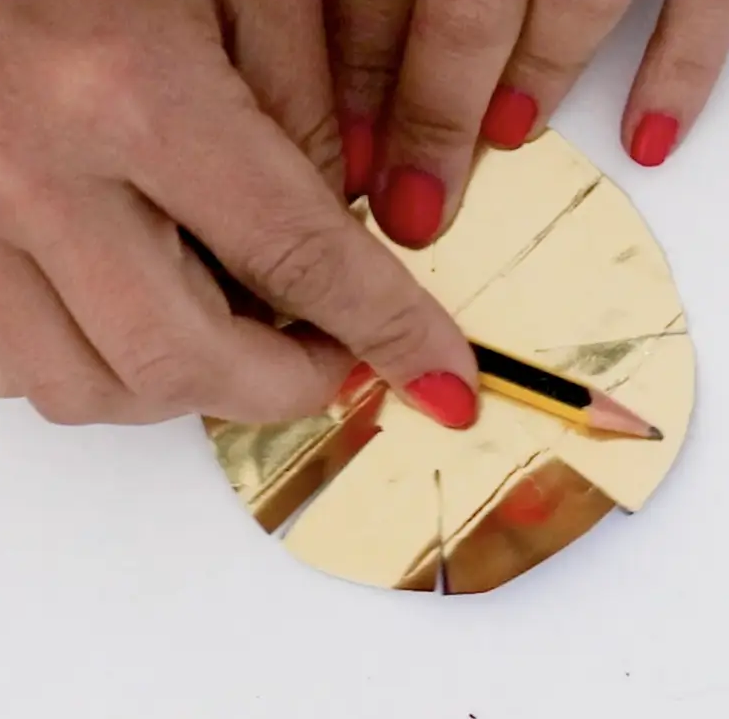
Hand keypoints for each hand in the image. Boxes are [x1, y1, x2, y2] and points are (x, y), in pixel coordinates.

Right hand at [0, 0, 477, 428]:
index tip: (440, 378)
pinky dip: (105, 369)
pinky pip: (26, 371)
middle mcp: (30, 173)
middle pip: (189, 359)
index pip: (299, 256)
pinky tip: (144, 311)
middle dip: (287, 383)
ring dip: (192, 385)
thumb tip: (357, 216)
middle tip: (334, 357)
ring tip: (238, 329)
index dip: (388, 332)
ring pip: (97, 388)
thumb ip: (300, 98)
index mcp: (123, 89)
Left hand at [329, 0, 728, 246]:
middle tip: (410, 208)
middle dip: (431, 116)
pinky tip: (649, 136)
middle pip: (466, 11)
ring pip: (575, 5)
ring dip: (536, 84)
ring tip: (507, 142)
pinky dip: (684, 72)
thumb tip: (346, 57)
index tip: (344, 163)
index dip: (356, 79)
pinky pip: (711, 0)